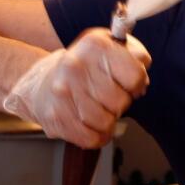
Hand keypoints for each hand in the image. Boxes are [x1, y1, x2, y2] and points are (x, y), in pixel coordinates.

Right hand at [3, 29, 150, 147]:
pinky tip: (90, 124)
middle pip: (121, 102)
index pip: (136, 76)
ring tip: (98, 108)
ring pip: (107, 123)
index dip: (137, 84)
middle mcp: (76, 66)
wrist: (41, 83)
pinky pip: (91, 139)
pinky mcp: (55, 116)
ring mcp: (63, 92)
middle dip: (120, 103)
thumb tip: (143, 71)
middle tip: (108, 96)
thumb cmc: (84, 68)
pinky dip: (97, 136)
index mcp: (95, 45)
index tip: (129, 84)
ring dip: (108, 121)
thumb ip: (135, 54)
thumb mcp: (110, 48)